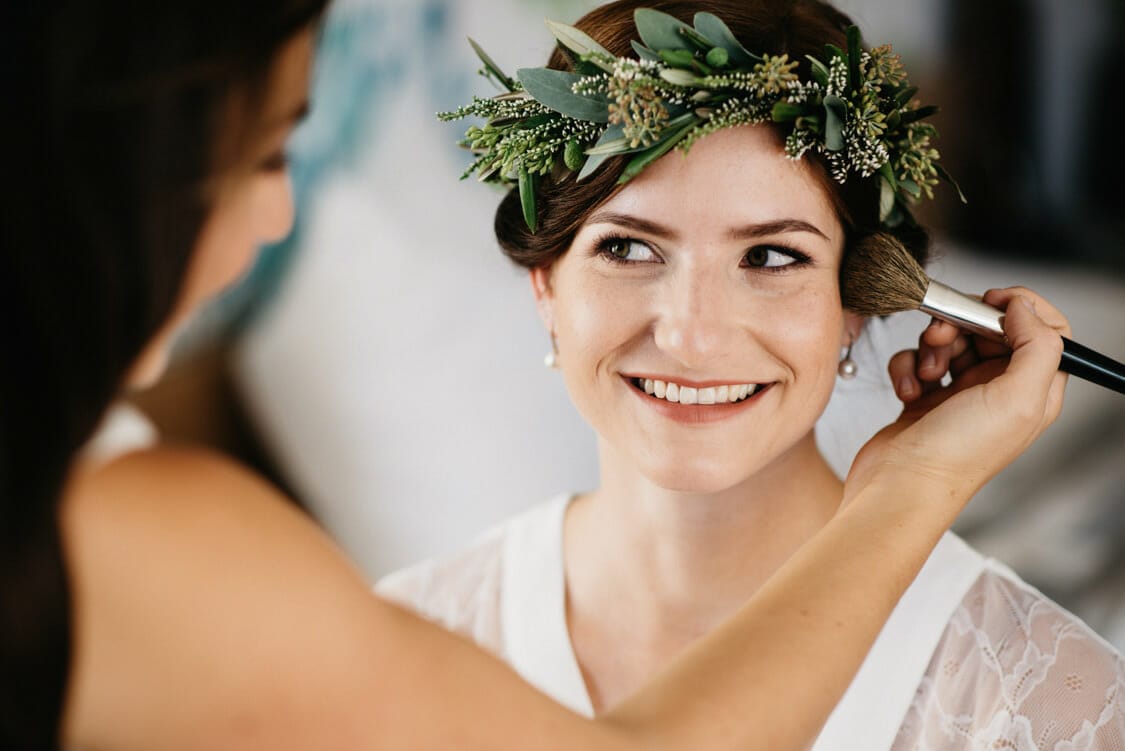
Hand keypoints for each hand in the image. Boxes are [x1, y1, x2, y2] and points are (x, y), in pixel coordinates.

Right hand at [845, 287, 1069, 506]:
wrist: (899, 485)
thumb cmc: (956, 456)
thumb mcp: (1017, 399)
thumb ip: (1036, 346)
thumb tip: (1024, 307)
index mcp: (1034, 392)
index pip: (1047, 331)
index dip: (1023, 307)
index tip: (991, 300)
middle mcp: (1002, 390)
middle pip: (992, 329)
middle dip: (963, 324)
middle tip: (942, 334)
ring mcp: (962, 393)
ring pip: (951, 340)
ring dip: (931, 347)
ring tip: (925, 372)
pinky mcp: (926, 396)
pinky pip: (917, 359)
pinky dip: (907, 368)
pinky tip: (908, 390)